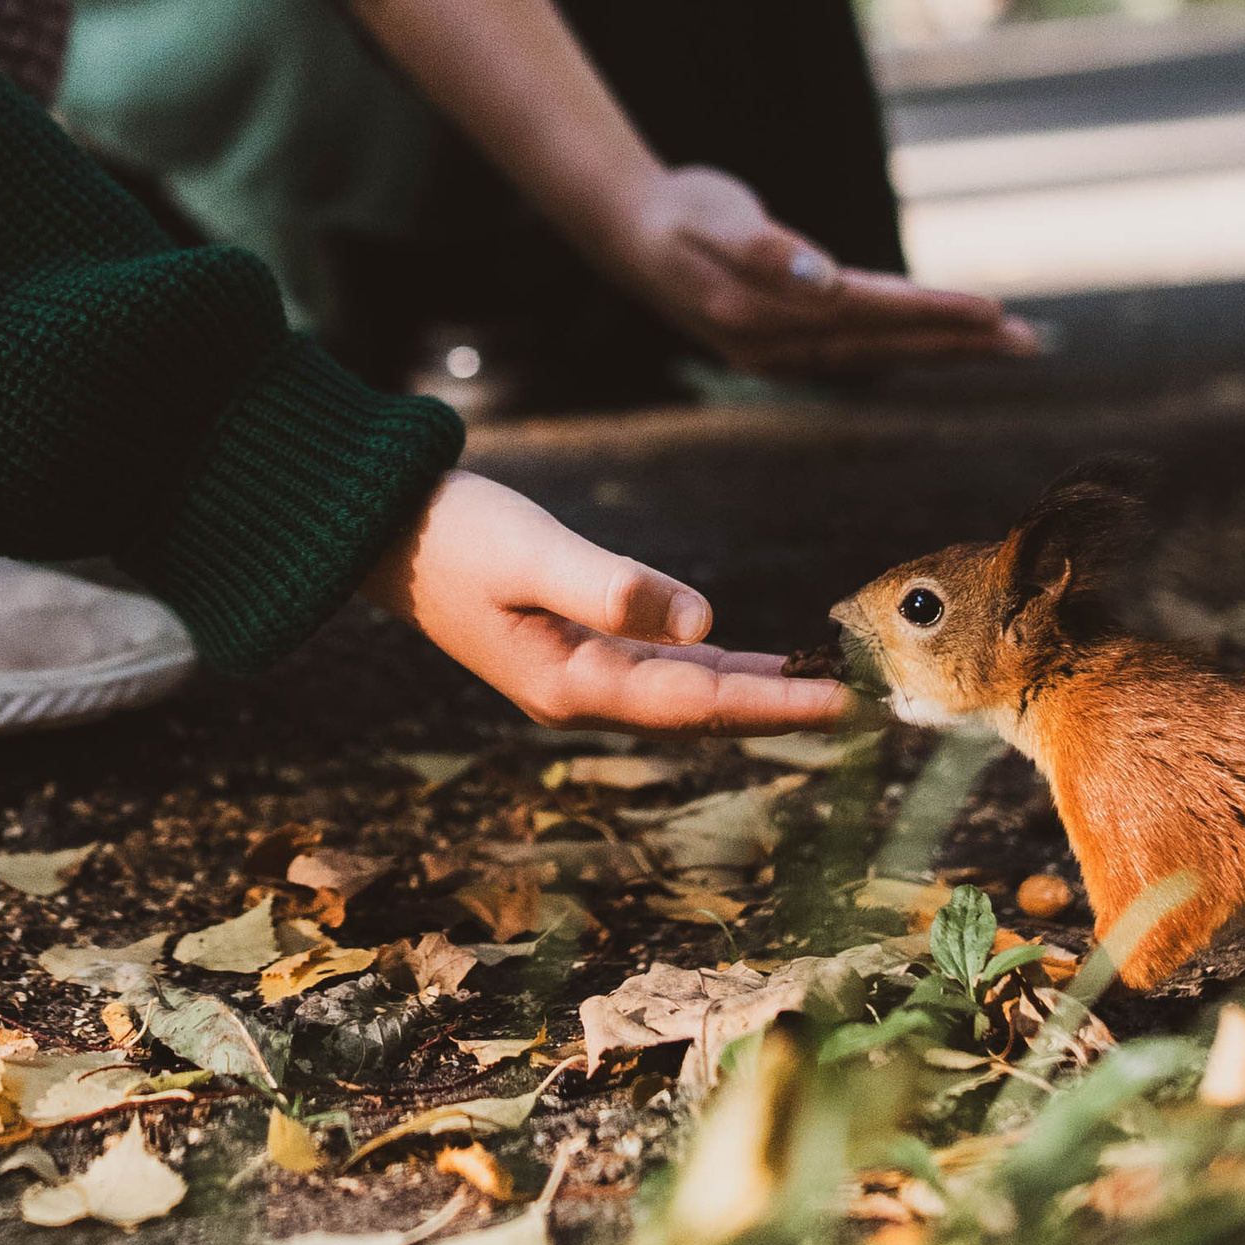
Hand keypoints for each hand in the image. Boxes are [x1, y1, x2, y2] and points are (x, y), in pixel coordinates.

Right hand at [362, 467, 850, 728]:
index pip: (700, 700)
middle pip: (703, 711)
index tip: (845, 701)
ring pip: (687, 695)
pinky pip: (663, 669)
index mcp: (574, 685)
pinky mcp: (572, 648)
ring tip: (824, 685)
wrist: (382, 533)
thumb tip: (706, 620)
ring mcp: (576, 676)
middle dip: (779, 708)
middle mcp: (581, 694)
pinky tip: (748, 657)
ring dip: (753, 691)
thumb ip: (613, 587)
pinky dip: (714, 666)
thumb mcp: (533, 553)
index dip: (776, 702)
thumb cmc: (455, 535)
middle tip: (862, 703)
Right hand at [611, 164, 1039, 377]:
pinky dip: (903, 348)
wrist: (627, 232)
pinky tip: (936, 347)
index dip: (932, 315)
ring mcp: (778, 354)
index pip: (869, 315)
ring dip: (941, 349)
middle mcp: (777, 345)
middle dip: (959, 344)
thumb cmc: (678, 214)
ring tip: (1002, 342)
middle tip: (1031, 342)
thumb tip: (825, 283)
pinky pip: (858, 351)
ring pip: (878, 353)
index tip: (993, 312)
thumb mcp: (715, 219)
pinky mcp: (779, 346)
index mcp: (765, 314)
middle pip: (885, 346)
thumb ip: (767, 250)